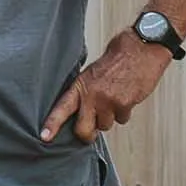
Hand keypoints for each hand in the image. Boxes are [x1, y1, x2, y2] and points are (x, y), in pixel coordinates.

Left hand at [40, 30, 174, 143]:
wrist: (141, 49)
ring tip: (115, 99)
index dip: (52, 124)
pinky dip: (125, 112)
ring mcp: (108, 101)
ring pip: (105, 125)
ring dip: (109, 118)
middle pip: (83, 129)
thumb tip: (80, 111)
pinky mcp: (125, 105)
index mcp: (80, 86)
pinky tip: (126, 97)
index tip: (44, 137)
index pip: (62, 108)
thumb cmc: (118, 59)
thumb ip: (85, 92)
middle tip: (90, 134)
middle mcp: (92, 95)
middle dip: (87, 134)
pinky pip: (122, 119)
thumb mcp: (92, 73)